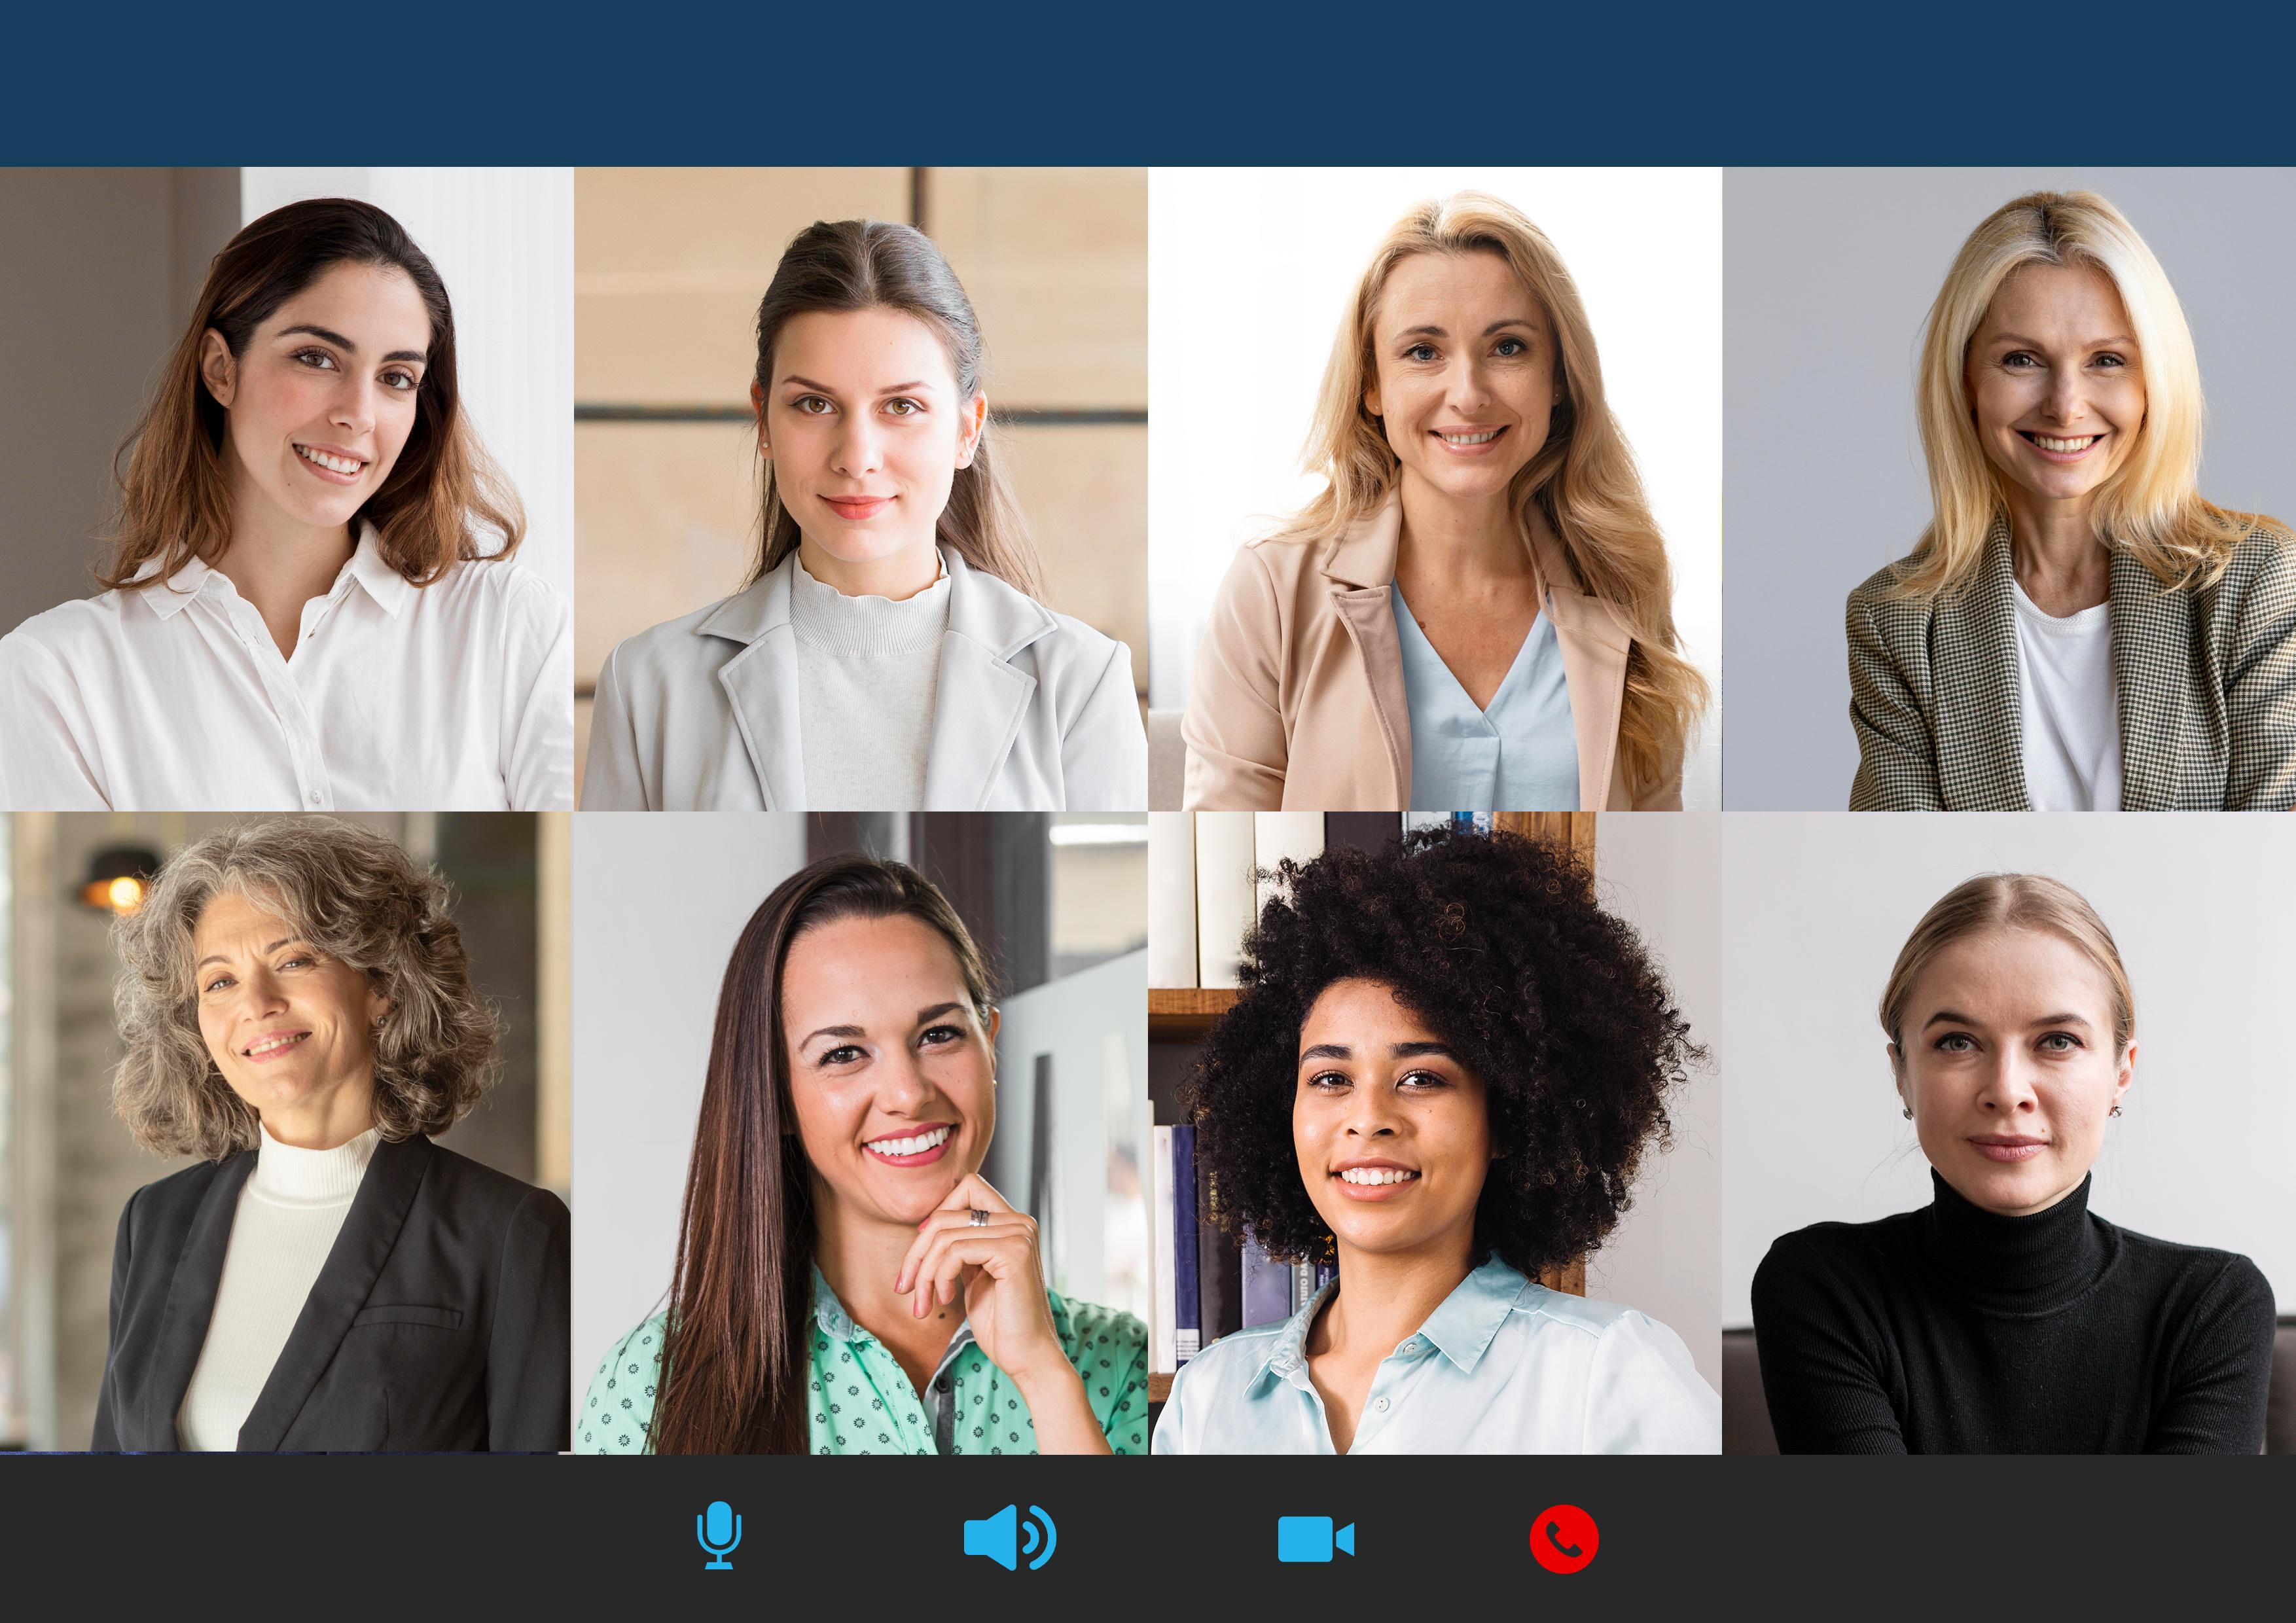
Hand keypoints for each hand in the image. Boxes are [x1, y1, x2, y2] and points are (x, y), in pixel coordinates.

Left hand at [895, 1173, 1063, 1386]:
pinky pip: (955, 1251)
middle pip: (945, 1215)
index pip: (967, 1188)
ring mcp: (1019, 1234)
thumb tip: (925, 1228)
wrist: (1027, 1357)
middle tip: (905, 1288)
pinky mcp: (1013, 1252)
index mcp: (1012, 1224)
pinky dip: (940, 1277)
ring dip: (923, 1273)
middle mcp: (1020, 1222)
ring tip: (923, 1304)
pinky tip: (946, 1299)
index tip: (921, 1255)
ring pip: (944, 1235)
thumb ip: (961, 1247)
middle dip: (916, 1253)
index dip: (937, 1215)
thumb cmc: (1001, 1323)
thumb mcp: (975, 1276)